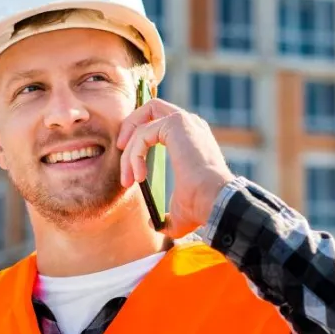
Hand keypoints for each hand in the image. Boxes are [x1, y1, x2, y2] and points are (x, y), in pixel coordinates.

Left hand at [115, 98, 233, 238]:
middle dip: (130, 129)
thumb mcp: (179, 213)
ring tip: (128, 178)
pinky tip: (138, 176)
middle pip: (150, 109)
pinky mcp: (177, 123)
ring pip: (143, 123)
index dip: (139, 139)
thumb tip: (152, 224)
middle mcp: (191, 124)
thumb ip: (166, 216)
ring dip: (129, 150)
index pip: (160, 122)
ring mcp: (185, 121)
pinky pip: (143, 133)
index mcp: (193, 137)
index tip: (132, 169)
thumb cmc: (202, 206)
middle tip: (120, 153)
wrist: (214, 202)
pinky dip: (135, 154)